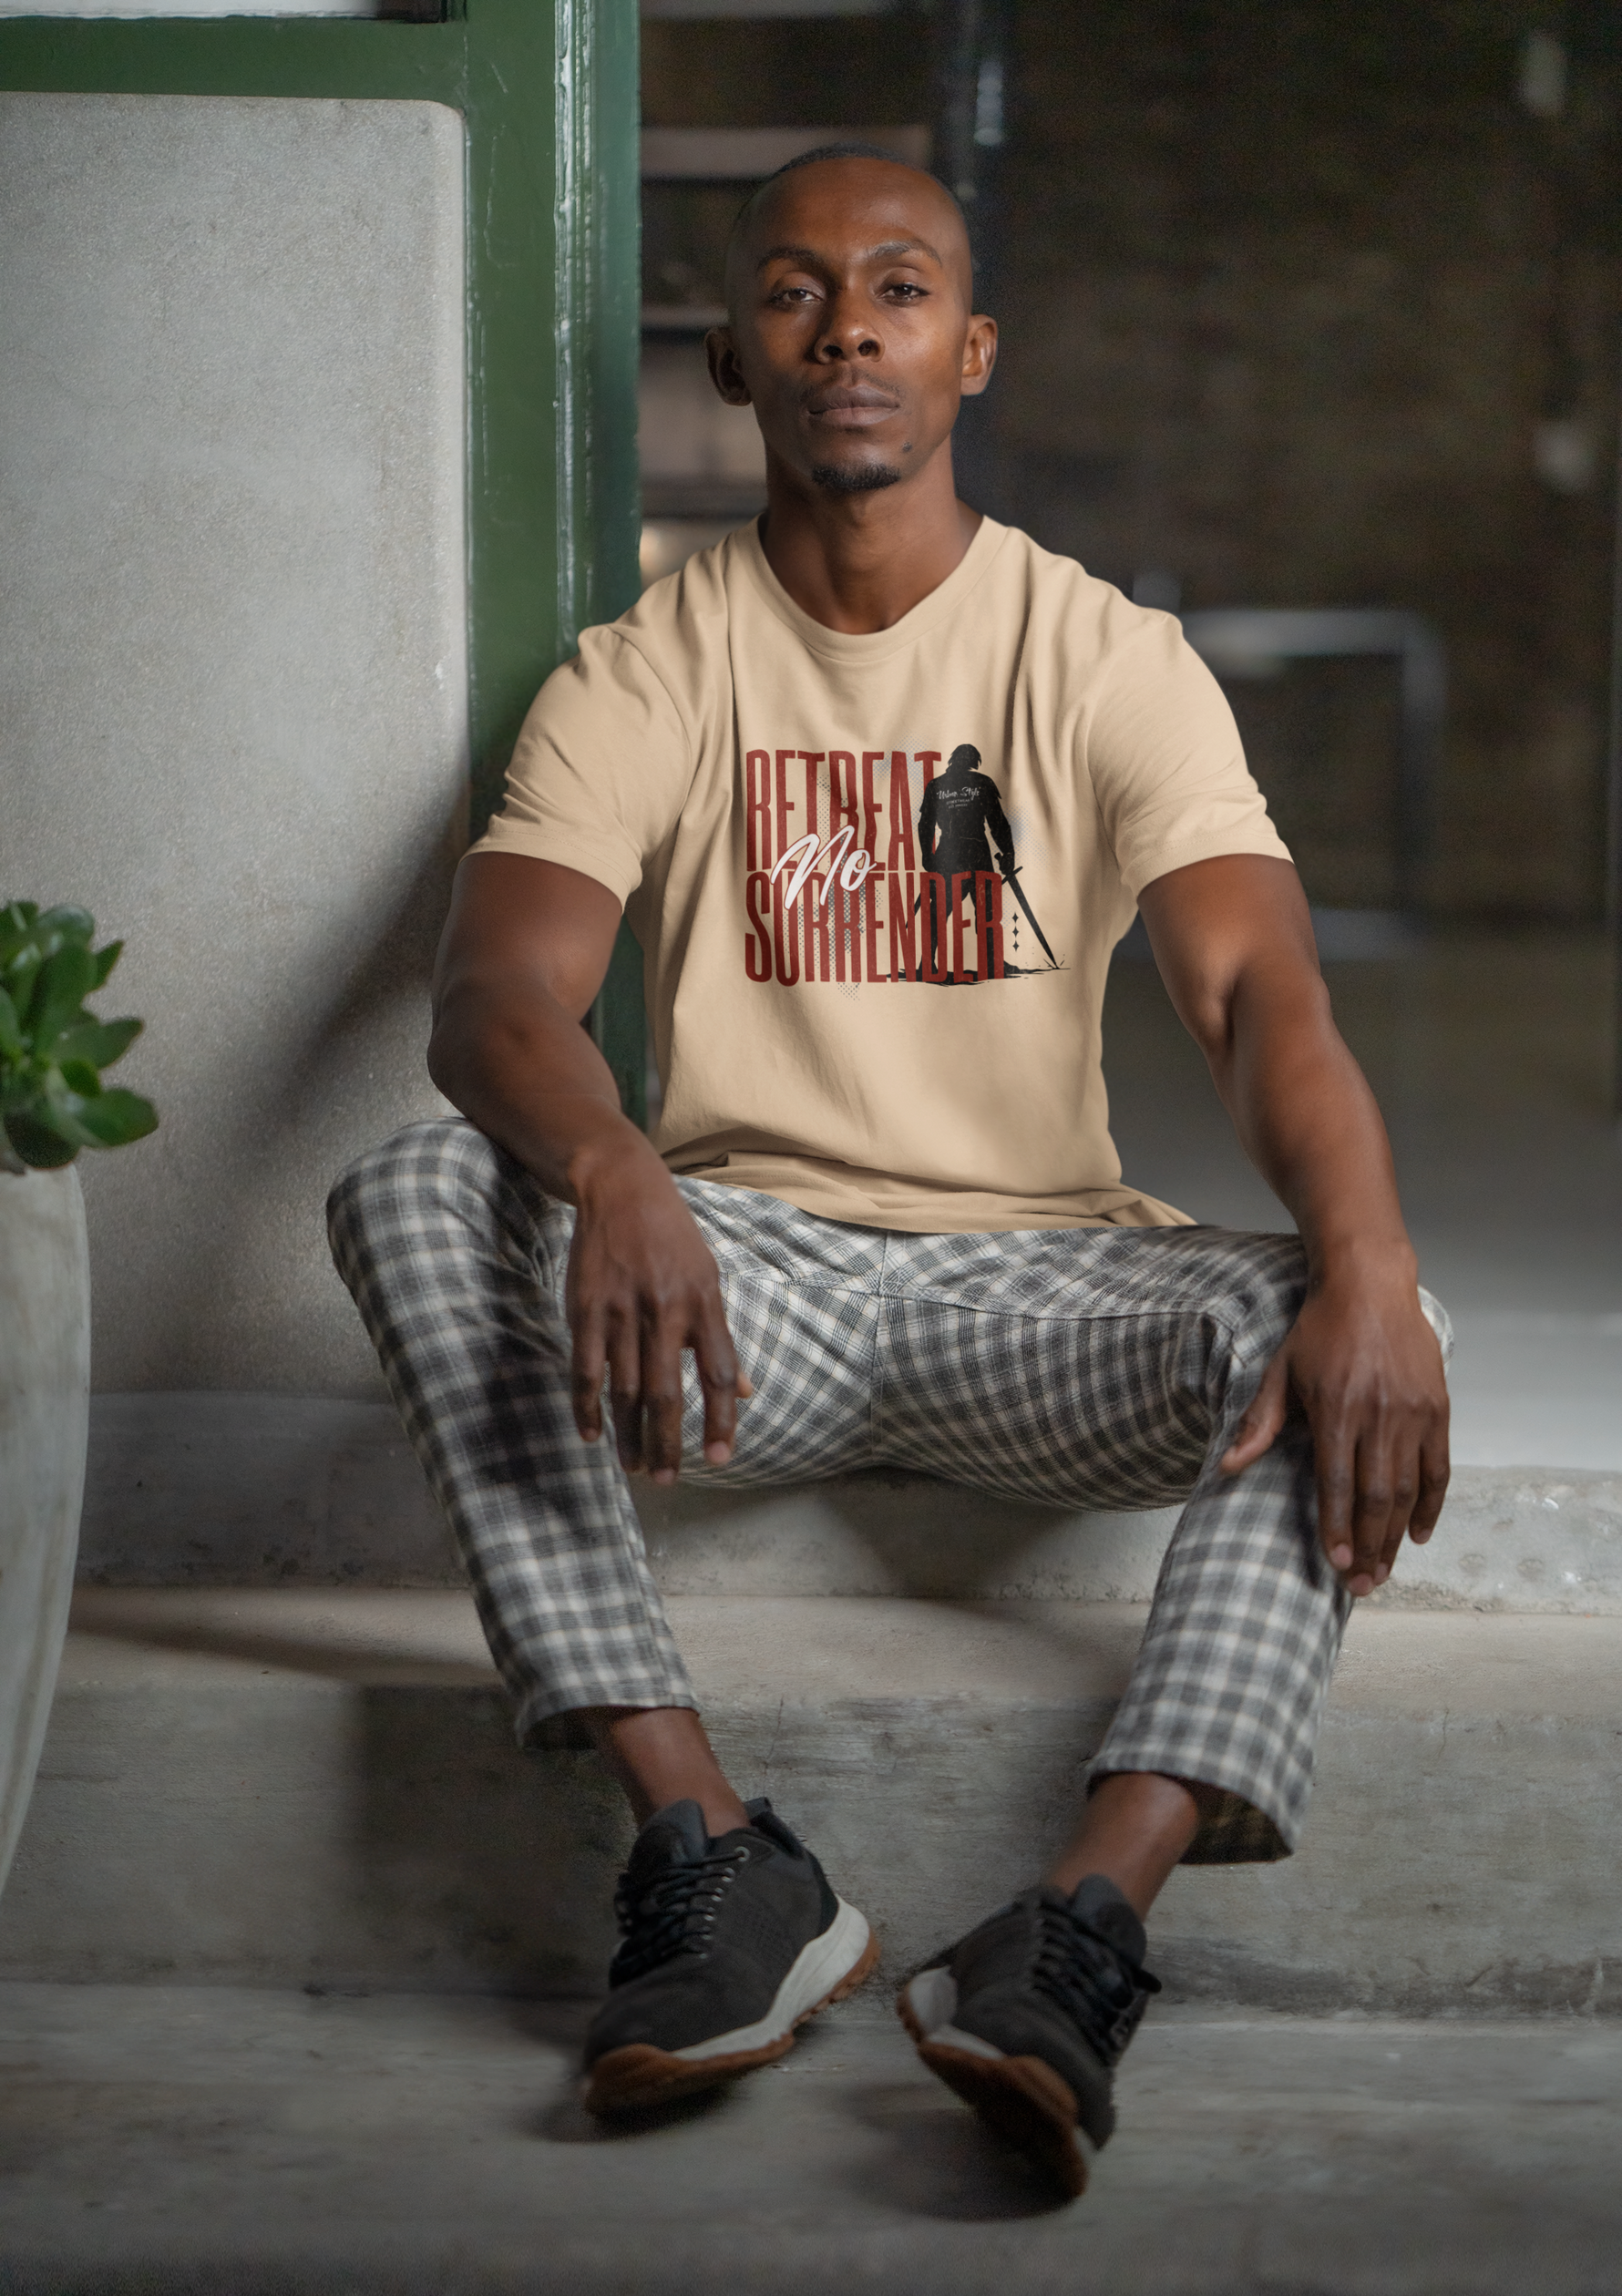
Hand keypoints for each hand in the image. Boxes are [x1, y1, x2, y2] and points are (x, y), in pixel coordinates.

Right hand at [565, 1133, 751, 1483]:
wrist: (621, 1189)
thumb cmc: (672, 1238)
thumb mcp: (709, 1278)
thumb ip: (721, 1338)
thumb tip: (748, 1391)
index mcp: (703, 1304)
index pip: (719, 1373)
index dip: (721, 1419)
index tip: (719, 1458)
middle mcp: (665, 1310)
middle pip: (666, 1392)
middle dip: (668, 1442)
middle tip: (667, 1480)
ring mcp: (622, 1311)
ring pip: (625, 1389)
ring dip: (629, 1435)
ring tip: (635, 1467)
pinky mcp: (586, 1309)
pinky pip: (586, 1369)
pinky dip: (587, 1407)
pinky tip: (592, 1435)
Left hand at [1219, 1265, 1448, 1596]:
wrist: (1370, 1286)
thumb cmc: (1319, 1331)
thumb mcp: (1281, 1371)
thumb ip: (1260, 1423)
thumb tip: (1227, 1467)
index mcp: (1338, 1409)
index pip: (1337, 1482)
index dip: (1338, 1526)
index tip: (1336, 1563)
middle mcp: (1379, 1415)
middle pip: (1377, 1495)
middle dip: (1369, 1546)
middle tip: (1362, 1586)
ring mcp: (1413, 1412)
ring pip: (1408, 1488)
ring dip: (1397, 1535)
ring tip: (1384, 1571)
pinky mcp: (1438, 1408)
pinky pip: (1439, 1467)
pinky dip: (1431, 1503)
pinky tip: (1419, 1533)